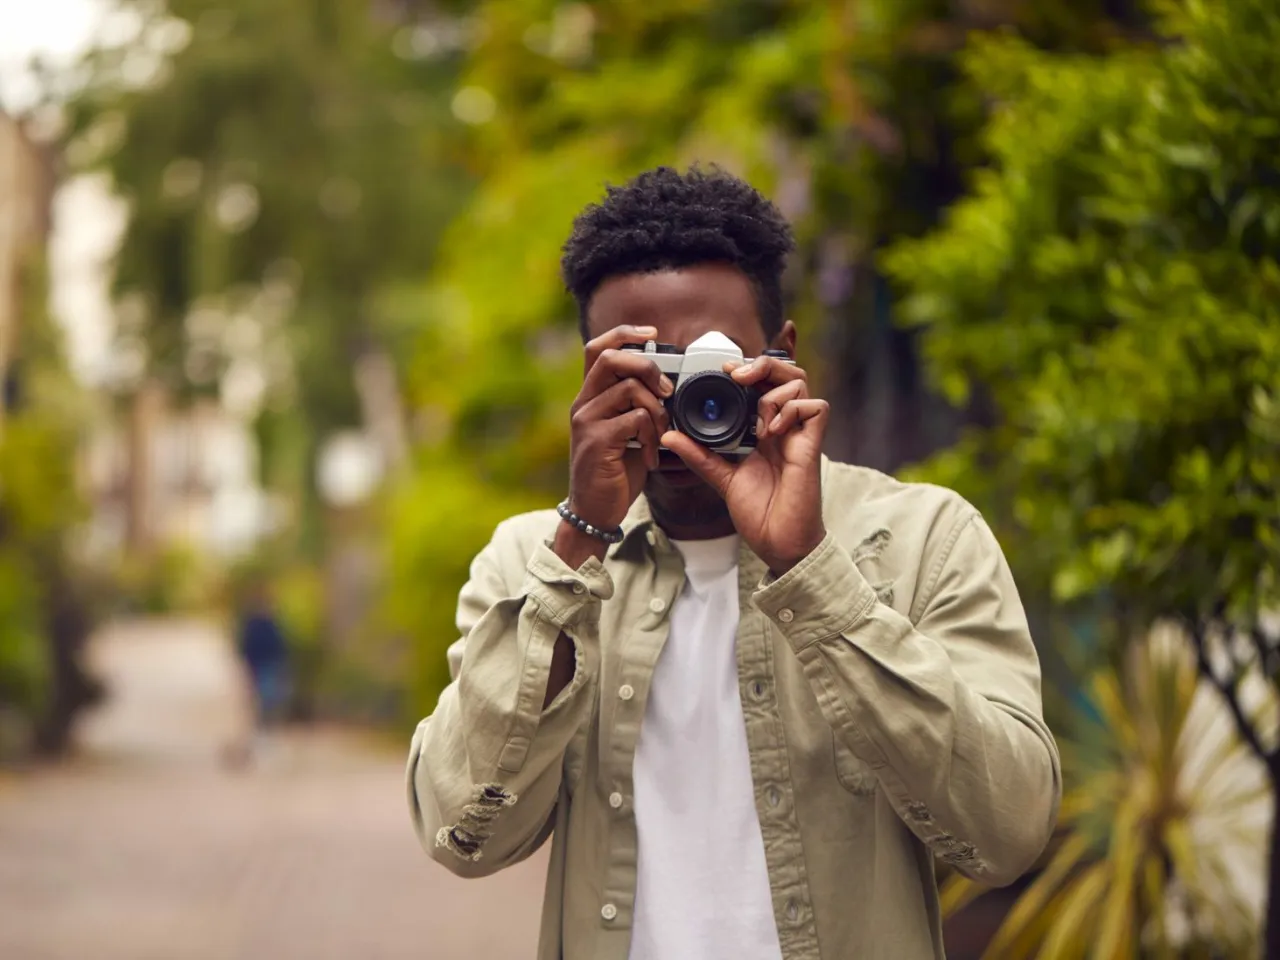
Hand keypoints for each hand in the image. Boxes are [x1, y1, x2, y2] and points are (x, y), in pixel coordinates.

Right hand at [560, 325, 672, 562]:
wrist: (595, 511)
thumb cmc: (616, 470)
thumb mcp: (629, 431)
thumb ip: (640, 406)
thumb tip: (672, 384)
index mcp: (591, 397)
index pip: (598, 349)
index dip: (624, 334)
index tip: (652, 334)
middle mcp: (583, 403)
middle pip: (611, 359)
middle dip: (647, 366)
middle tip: (667, 390)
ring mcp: (586, 421)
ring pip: (628, 389)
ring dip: (657, 409)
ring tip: (662, 433)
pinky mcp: (596, 442)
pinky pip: (633, 420)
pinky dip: (652, 435)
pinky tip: (654, 455)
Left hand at [661, 355, 827, 575]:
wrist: (778, 541)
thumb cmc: (759, 513)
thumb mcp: (721, 477)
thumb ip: (699, 454)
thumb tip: (670, 436)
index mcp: (766, 430)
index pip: (765, 384)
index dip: (749, 370)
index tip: (723, 371)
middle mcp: (785, 427)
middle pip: (787, 374)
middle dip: (763, 365)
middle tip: (736, 375)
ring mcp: (800, 435)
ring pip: (801, 383)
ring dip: (773, 391)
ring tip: (757, 419)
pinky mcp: (812, 446)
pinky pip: (816, 407)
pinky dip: (791, 409)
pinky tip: (771, 430)